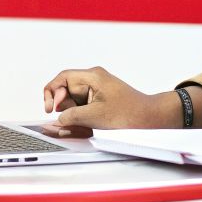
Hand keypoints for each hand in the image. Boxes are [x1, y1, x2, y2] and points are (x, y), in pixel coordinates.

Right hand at [39, 66, 181, 135]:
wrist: (151, 119)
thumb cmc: (130, 114)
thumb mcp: (95, 116)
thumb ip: (71, 116)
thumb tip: (56, 120)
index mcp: (93, 76)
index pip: (63, 79)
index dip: (52, 93)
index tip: (49, 109)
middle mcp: (94, 80)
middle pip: (66, 90)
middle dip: (63, 106)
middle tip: (68, 120)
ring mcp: (97, 90)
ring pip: (73, 100)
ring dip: (72, 113)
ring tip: (83, 124)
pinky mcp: (100, 100)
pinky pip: (82, 106)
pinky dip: (80, 116)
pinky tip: (87, 124)